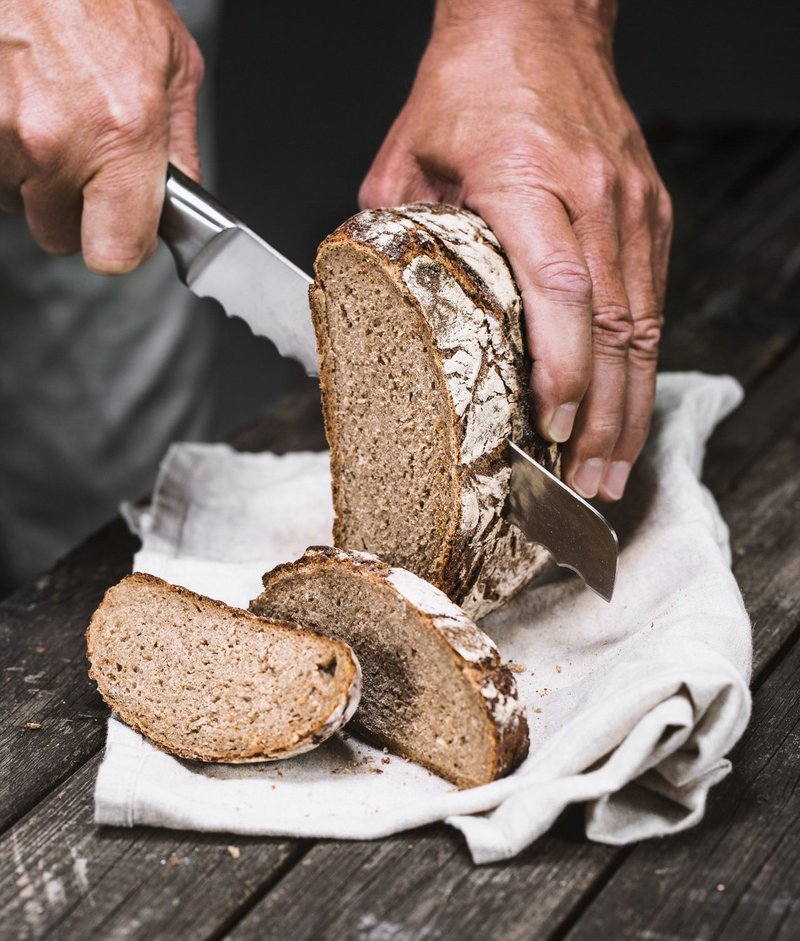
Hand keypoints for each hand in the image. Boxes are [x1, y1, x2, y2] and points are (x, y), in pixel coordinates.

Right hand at [0, 0, 203, 273]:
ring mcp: (1, 129)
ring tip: (49, 109)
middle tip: (83, 155)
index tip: (124, 231)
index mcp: (122, 134)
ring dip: (32, 171)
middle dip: (74, 207)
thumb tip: (183, 198)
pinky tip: (18, 99)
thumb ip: (180, 146)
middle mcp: (55, 140)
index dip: (122, 246)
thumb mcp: (173, 62)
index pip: (115, 254)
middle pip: (59, 234)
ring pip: (16, 199)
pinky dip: (1, 144)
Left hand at [360, 0, 671, 500]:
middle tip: (590, 482)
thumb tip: (367, 302)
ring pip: (643, 323)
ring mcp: (631, 205)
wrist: (539, 19)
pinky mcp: (648, 210)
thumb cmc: (472, 82)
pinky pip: (651, 300)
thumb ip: (391, 233)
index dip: (564, 367)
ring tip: (614, 467)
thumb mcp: (408, 155)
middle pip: (613, 326)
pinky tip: (628, 406)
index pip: (560, 290)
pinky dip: (641, 363)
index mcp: (528, 179)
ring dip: (632, 404)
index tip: (555, 426)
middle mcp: (593, 196)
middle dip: (606, 416)